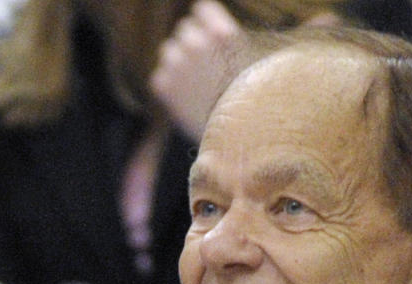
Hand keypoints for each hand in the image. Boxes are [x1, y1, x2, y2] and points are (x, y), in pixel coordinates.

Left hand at [149, 0, 247, 140]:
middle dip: (192, 45)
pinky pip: (161, 78)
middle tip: (204, 71)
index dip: (205, 25)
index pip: (201, 9)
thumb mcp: (250, 64)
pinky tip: (187, 102)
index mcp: (222, 33)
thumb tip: (214, 33)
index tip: (210, 39)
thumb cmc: (251, 107)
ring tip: (196, 88)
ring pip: (169, 51)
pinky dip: (170, 88)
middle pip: (184, 30)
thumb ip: (226, 41)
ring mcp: (177, 64)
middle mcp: (196, 43)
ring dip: (178, 64)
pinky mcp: (163, 86)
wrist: (237, 141)